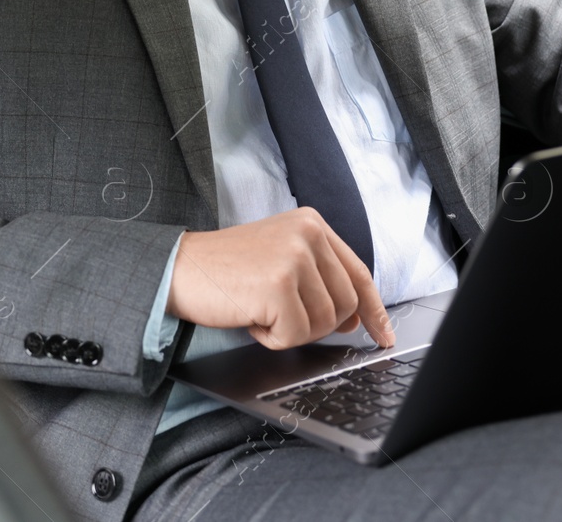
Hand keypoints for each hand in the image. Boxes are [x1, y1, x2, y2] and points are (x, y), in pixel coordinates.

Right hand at [166, 206, 396, 350]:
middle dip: (317, 324)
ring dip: (291, 330)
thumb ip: (319, 278)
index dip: (374, 310)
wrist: (178, 268)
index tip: (383, 335)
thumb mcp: (280, 259)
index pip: (359, 273)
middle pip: (346, 304)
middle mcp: (308, 234)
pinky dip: (272, 338)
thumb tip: (355, 319)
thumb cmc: (226, 270)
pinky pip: (295, 335)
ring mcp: (294, 258)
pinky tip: (251, 318)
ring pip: (324, 323)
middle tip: (281, 317)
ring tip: (261, 311)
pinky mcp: (278, 285)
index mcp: (312, 224)